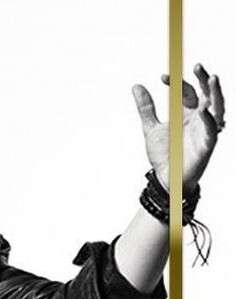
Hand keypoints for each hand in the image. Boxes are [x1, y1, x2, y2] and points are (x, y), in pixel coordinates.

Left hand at [132, 63, 224, 194]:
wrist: (165, 178)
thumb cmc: (164, 154)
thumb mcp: (150, 127)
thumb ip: (146, 108)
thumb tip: (136, 86)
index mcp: (186, 113)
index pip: (185, 92)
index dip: (176, 83)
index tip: (163, 77)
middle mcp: (198, 119)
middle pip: (206, 94)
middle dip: (203, 80)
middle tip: (196, 66)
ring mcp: (204, 130)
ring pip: (217, 108)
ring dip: (215, 93)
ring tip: (212, 78)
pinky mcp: (207, 144)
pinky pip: (212, 130)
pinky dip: (209, 119)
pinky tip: (205, 109)